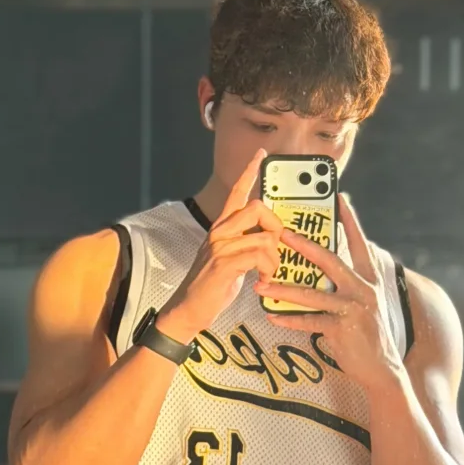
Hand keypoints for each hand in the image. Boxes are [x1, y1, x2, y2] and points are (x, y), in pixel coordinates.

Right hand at [159, 149, 284, 341]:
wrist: (187, 310)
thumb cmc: (211, 287)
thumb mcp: (229, 259)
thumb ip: (245, 243)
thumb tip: (270, 239)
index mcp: (221, 228)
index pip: (236, 192)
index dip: (250, 171)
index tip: (261, 154)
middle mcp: (219, 232)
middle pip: (258, 207)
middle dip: (276, 227)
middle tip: (276, 248)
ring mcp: (220, 246)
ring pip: (264, 236)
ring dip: (275, 259)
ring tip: (268, 275)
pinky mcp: (223, 264)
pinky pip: (259, 256)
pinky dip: (268, 271)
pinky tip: (261, 283)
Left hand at [254, 194, 403, 391]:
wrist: (381, 369)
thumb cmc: (366, 334)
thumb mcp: (363, 303)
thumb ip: (347, 283)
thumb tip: (324, 266)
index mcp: (368, 278)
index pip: (359, 243)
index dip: (350, 220)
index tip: (340, 197)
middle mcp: (363, 289)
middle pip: (330, 260)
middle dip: (304, 245)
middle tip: (281, 233)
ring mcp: (354, 308)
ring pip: (312, 294)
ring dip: (283, 290)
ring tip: (260, 285)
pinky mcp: (343, 329)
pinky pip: (310, 321)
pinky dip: (289, 319)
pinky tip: (272, 316)